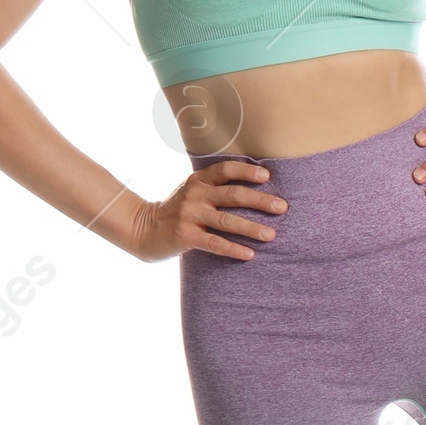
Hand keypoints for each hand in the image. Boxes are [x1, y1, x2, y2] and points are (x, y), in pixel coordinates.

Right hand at [127, 159, 286, 260]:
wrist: (143, 229)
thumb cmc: (177, 211)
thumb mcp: (193, 192)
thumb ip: (215, 187)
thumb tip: (255, 188)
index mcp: (199, 180)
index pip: (225, 170)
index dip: (246, 172)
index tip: (267, 176)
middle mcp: (195, 194)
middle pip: (233, 194)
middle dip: (260, 200)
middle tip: (282, 207)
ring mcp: (190, 215)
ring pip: (227, 220)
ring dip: (252, 228)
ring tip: (272, 235)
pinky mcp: (186, 236)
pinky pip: (215, 243)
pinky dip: (234, 249)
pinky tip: (250, 254)